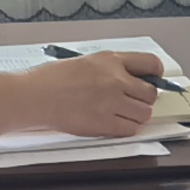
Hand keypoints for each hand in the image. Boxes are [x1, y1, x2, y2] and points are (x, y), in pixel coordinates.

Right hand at [20, 51, 168, 137]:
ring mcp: (111, 101)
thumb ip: (111, 69)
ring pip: (144, 113)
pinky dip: (125, 129)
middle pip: (151, 93)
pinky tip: (112, 124)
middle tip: (132, 102)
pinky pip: (130, 129)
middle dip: (144, 99)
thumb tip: (133, 80)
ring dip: (135, 116)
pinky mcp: (104, 122)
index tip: (153, 81)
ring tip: (120, 114)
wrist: (34, 96)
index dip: (156, 75)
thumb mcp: (86, 63)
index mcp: (110, 60)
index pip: (151, 63)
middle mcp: (115, 79)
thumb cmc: (52, 80)